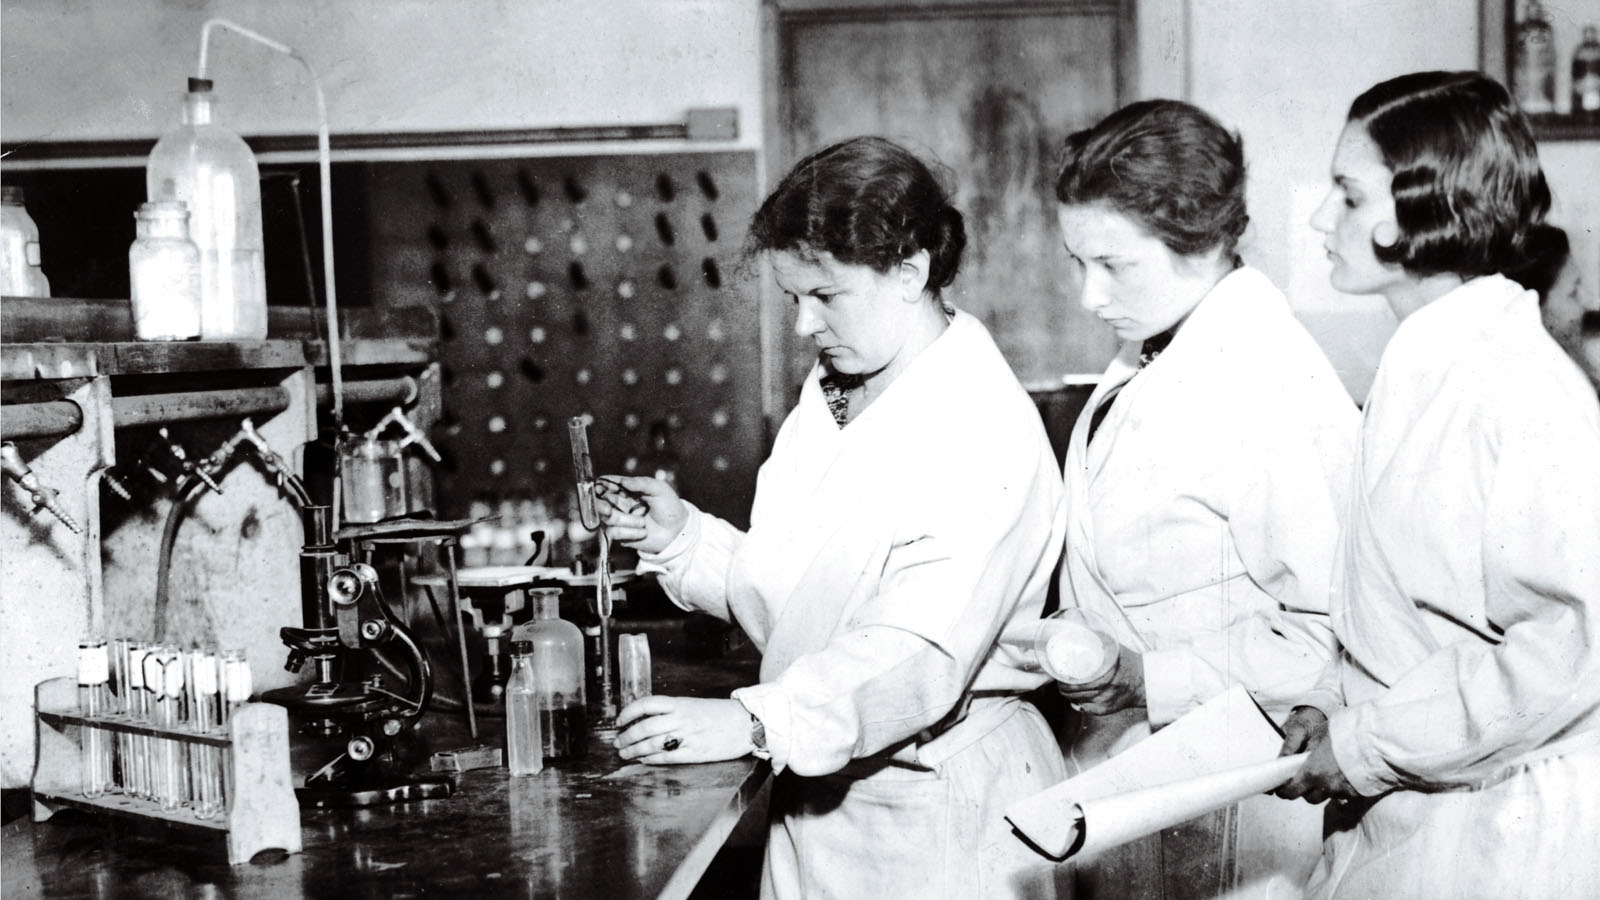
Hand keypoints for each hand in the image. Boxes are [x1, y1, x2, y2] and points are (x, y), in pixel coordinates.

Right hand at [594, 475, 688, 553]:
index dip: (600, 486)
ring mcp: (619, 518)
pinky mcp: (620, 534)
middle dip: (601, 505)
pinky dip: (628, 532)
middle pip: (599, 502)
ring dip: (624, 521)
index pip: (607, 484)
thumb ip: (641, 483)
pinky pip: (614, 532)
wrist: (677, 531)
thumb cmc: (670, 507)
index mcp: (627, 489)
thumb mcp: (659, 489)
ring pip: (607, 518)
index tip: (600, 489)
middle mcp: (619, 503)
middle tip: (607, 509)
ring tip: (643, 522)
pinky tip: (643, 532)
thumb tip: (623, 481)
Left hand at [613, 696, 753, 764]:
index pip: (647, 704)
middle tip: (618, 742)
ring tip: (625, 754)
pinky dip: (651, 759)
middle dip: (627, 736)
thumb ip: (674, 711)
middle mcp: (682, 719)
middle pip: (645, 727)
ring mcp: (688, 737)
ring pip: (652, 744)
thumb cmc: (721, 714)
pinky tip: (643, 760)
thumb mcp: (695, 705)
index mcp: (682, 704)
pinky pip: (667, 757)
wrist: (747, 724)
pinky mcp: (695, 753)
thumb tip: (648, 720)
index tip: (619, 720)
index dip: (629, 712)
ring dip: (634, 750)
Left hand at [1057, 642, 1144, 714]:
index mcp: (1106, 675)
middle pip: (1073, 691)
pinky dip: (1078, 702)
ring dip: (1068, 694)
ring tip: (1065, 685)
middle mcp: (1105, 690)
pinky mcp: (1106, 710)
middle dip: (1063, 685)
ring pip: (1077, 700)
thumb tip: (1076, 620)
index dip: (1063, 677)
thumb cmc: (1128, 662)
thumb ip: (1096, 636)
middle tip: (1060, 677)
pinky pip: (1085, 709)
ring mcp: (1105, 702)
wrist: (1145, 682)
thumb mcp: (1114, 646)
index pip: (1076, 681)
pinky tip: (1076, 696)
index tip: (1059, 671)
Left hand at [1275, 706, 1358, 802]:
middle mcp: (1326, 786)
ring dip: (1323, 789)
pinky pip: (1343, 794)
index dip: (1284, 790)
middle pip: (1308, 798)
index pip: (1291, 791)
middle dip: (1304, 791)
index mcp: (1312, 772)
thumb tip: (1287, 760)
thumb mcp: (1318, 735)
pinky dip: (1340, 787)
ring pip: (1326, 796)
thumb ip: (1302, 750)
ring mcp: (1343, 792)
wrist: (1375, 740)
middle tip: (1303, 780)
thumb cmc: (1345, 733)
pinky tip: (1342, 774)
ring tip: (1326, 773)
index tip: (1281, 788)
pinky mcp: (1357, 793)